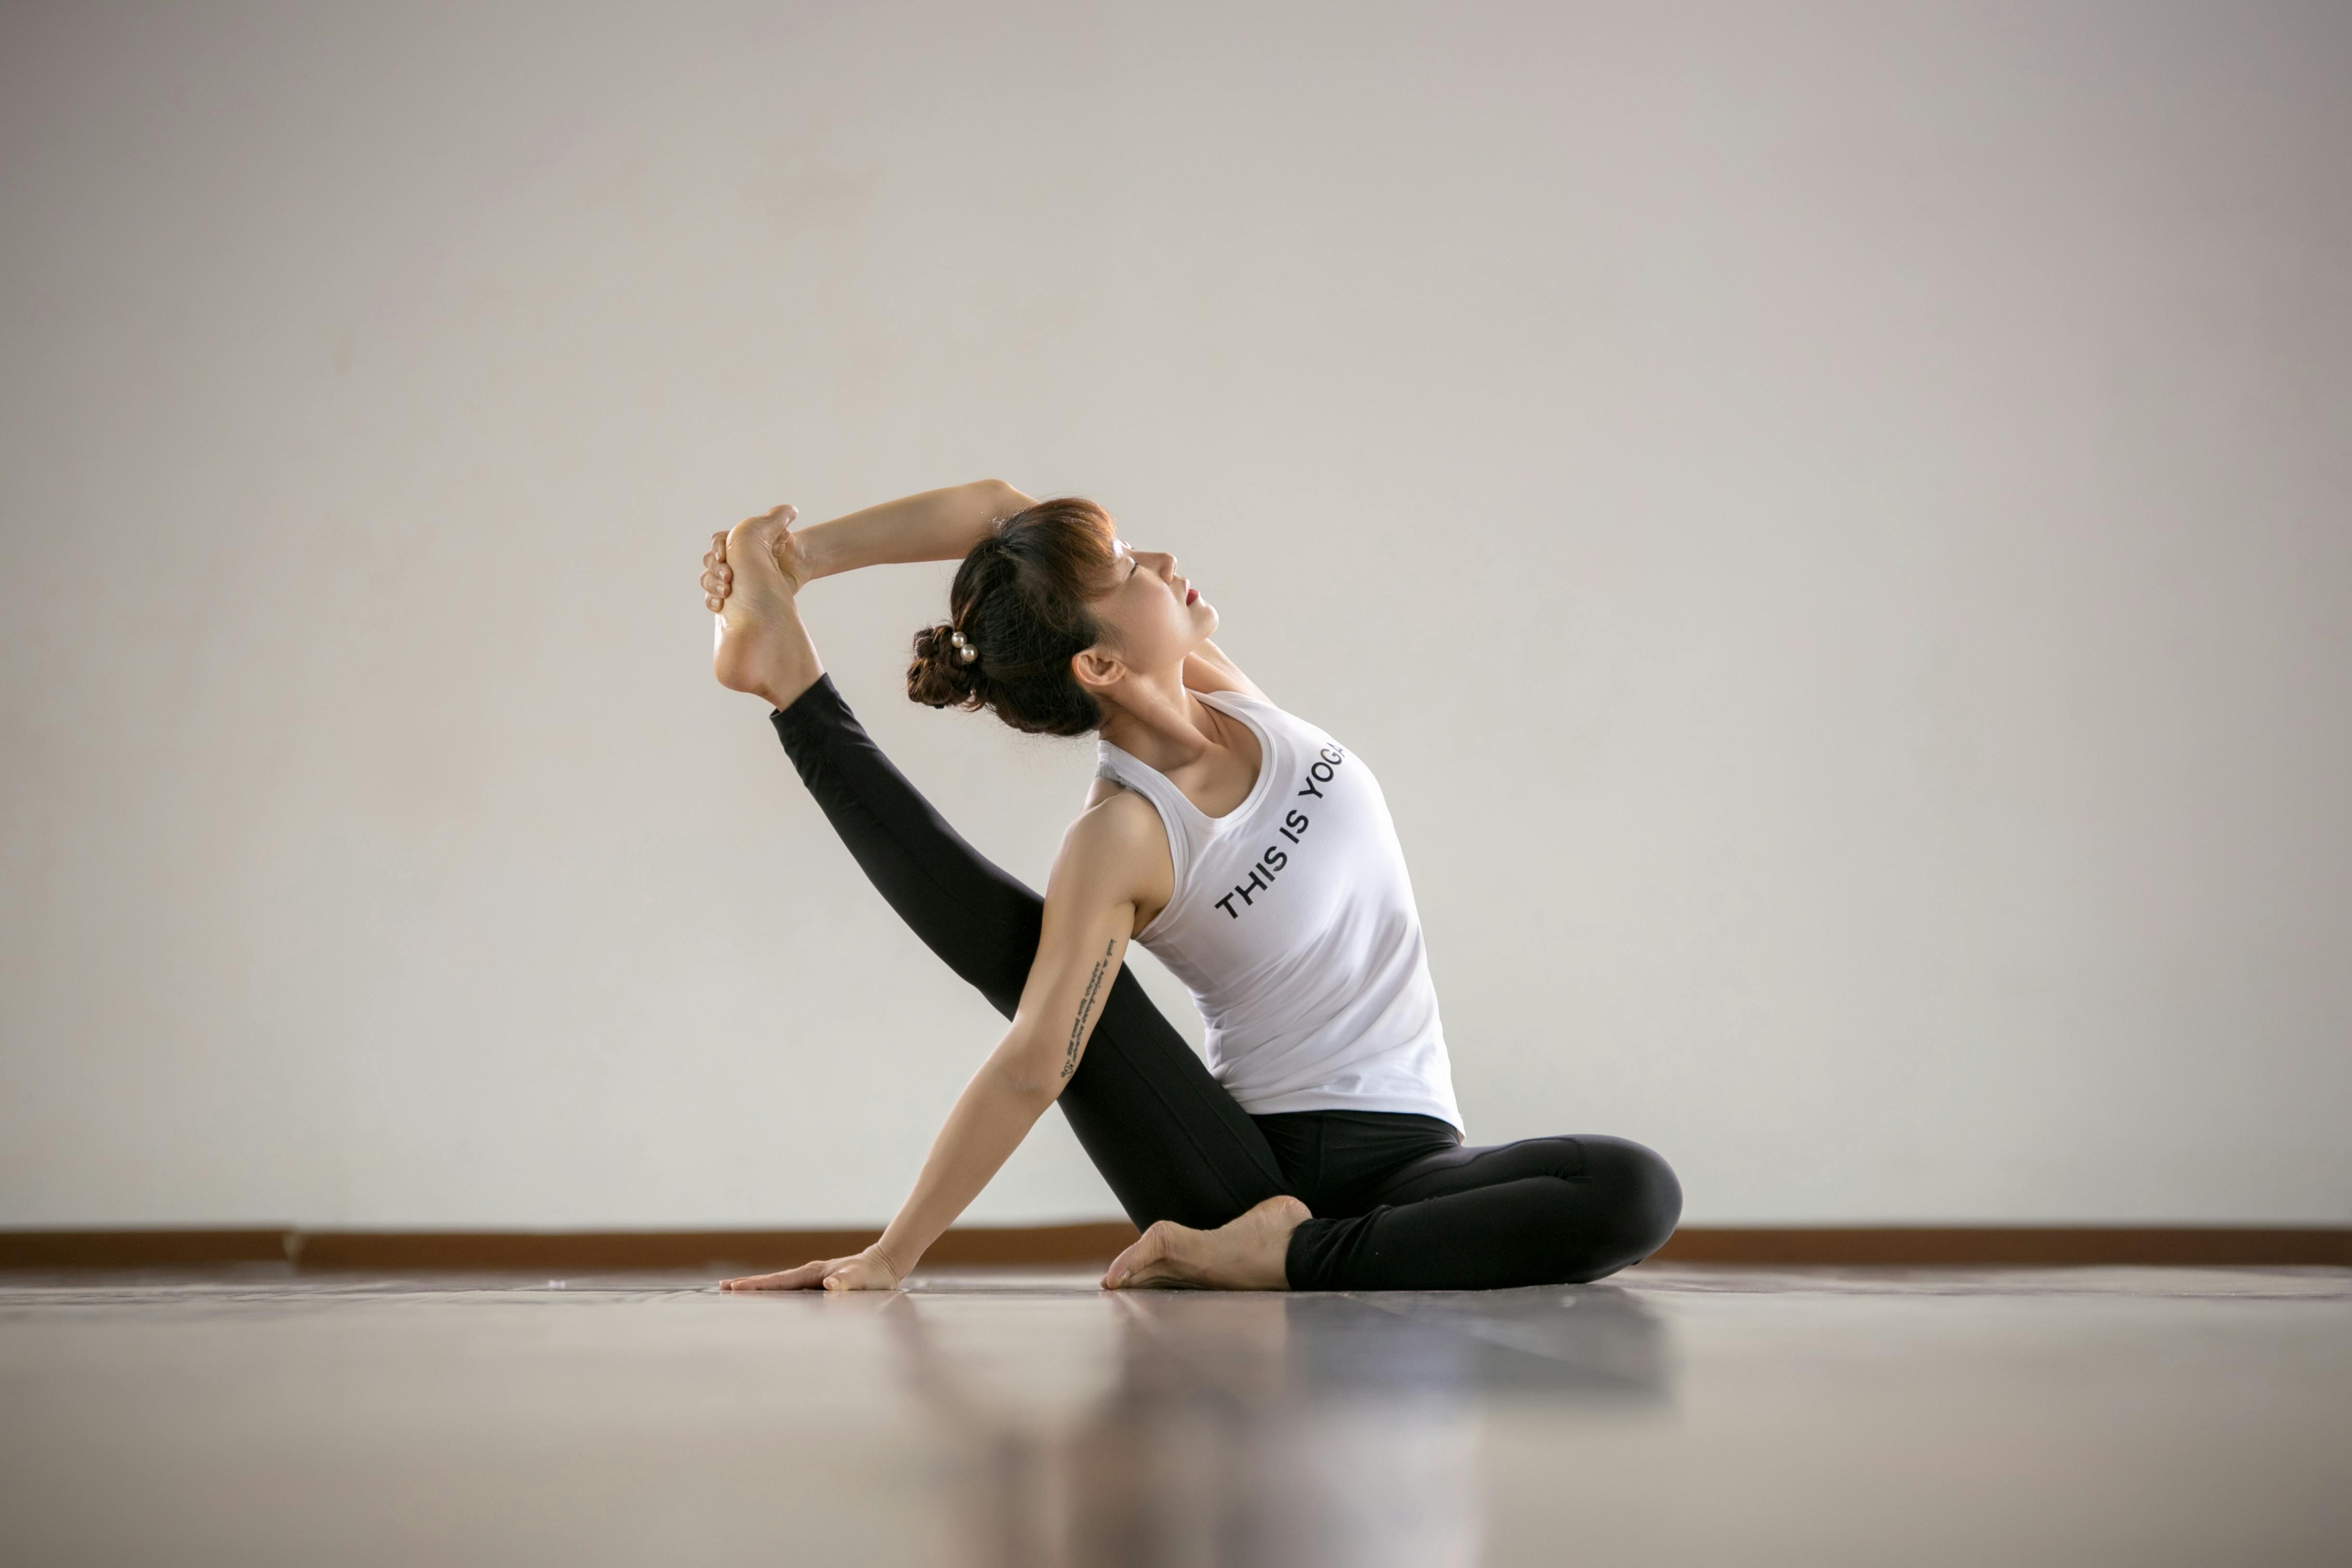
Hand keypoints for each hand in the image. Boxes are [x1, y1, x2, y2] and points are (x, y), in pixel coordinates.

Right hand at [701, 503, 810, 612]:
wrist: (793, 573)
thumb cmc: (784, 551)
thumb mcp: (781, 532)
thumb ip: (778, 519)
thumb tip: (791, 510)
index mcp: (735, 542)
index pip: (718, 541)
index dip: (718, 547)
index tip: (725, 556)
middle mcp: (730, 559)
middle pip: (709, 560)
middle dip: (716, 568)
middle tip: (729, 576)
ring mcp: (728, 578)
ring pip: (708, 579)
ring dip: (712, 585)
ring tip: (726, 591)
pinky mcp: (730, 597)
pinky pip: (712, 598)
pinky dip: (712, 600)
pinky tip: (720, 604)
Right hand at [719, 1243, 902, 1291]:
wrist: (884, 1265)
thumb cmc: (873, 1275)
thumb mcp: (862, 1280)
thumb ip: (847, 1282)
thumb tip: (829, 1285)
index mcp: (813, 1274)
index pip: (779, 1282)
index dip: (757, 1286)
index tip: (733, 1288)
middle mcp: (809, 1275)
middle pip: (773, 1282)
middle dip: (748, 1285)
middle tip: (721, 1288)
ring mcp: (811, 1280)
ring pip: (779, 1286)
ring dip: (758, 1289)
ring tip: (734, 1291)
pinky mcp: (817, 1286)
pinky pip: (789, 1291)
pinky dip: (773, 1293)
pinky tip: (767, 1301)